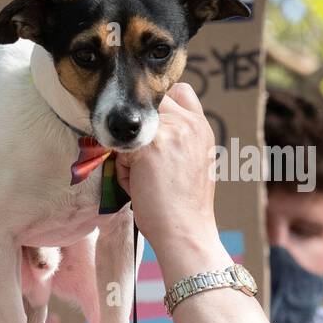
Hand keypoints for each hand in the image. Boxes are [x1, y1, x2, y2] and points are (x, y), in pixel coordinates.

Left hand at [113, 83, 218, 253]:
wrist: (185, 230)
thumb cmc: (181, 206)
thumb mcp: (191, 162)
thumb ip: (176, 138)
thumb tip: (145, 130)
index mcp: (201, 127)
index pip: (179, 91)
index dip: (160, 109)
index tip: (153, 138)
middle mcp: (190, 123)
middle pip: (149, 105)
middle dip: (140, 130)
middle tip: (145, 161)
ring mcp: (171, 131)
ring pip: (131, 130)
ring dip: (129, 152)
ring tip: (143, 178)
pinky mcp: (151, 145)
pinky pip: (121, 150)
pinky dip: (124, 171)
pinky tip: (139, 187)